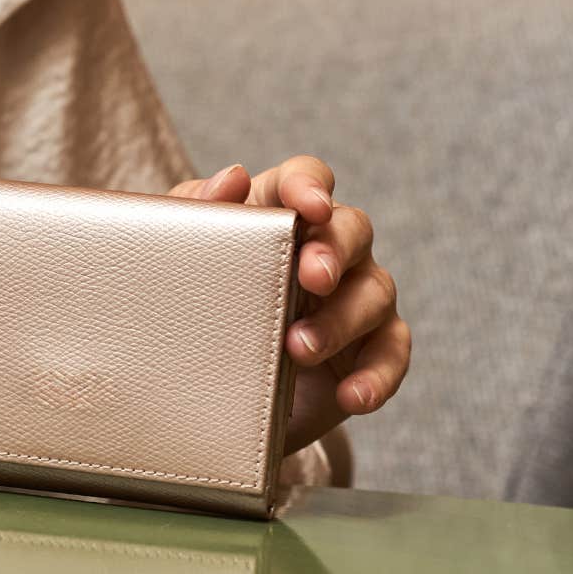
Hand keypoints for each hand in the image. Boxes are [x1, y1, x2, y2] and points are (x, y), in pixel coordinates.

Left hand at [169, 157, 408, 452]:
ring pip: (375, 291)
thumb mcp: (180, 255)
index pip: (306, 179)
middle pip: (353, 228)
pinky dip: (377, 376)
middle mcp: (328, 247)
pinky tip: (351, 396)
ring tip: (298, 350)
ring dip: (341, 320)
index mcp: (279, 213)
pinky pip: (392, 353)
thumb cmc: (195, 302)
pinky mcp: (368, 349)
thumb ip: (196, 212)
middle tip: (312, 279)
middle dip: (336, 250)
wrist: (202, 392)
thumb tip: (233, 178)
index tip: (310, 207)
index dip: (311, 186)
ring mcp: (355, 296)